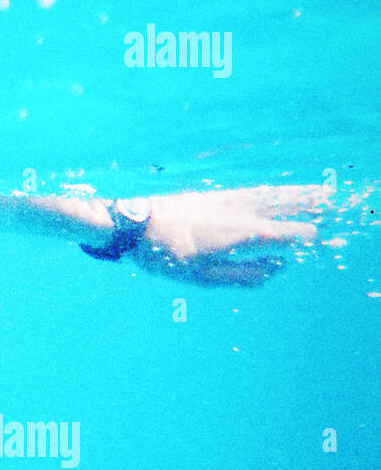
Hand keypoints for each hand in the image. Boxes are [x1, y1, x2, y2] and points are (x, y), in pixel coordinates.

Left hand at [127, 186, 329, 285]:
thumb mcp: (205, 278)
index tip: (321, 240)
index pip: (289, 234)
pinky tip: (277, 192)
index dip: (308, 237)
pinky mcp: (214, 197)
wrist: (134, 224)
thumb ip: (246, 275)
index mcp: (244, 234)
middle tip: (334, 199)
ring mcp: (227, 201)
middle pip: (285, 207)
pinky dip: (271, 192)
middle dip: (311, 206)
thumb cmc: (167, 256)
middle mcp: (241, 213)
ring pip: (271, 195)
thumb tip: (279, 266)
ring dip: (296, 194)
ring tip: (320, 191)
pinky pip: (252, 192)